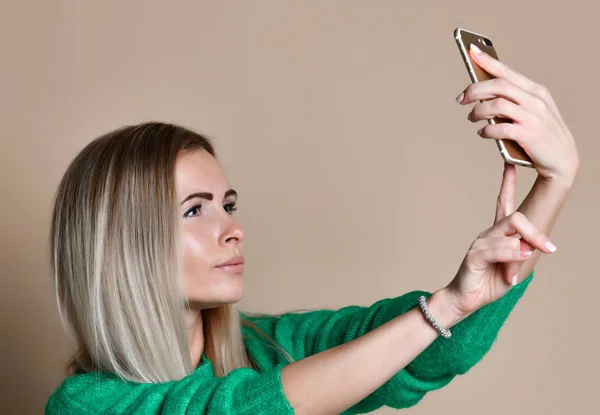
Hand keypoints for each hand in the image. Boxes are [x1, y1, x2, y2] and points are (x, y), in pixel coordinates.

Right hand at [444, 163, 555, 316]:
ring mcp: (480, 243)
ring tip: (529, 260)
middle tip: (549, 249)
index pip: (502, 203)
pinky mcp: (474, 256)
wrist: (467, 299)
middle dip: (535, 233)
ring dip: (523, 247)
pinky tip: (513, 266)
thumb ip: (520, 254)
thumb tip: (528, 245)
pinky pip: (496, 250)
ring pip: (508, 233)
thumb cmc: (490, 282)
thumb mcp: (513, 268)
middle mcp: (488, 234)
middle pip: (515, 218)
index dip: (507, 184)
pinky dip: (510, 256)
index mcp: (497, 234)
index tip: (510, 166)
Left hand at [457, 43, 579, 185]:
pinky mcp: (529, 134)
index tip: (471, 51)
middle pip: (498, 85)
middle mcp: (536, 100)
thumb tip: (483, 96)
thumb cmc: (542, 134)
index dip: (488, 61)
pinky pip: (500, 127)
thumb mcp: (533, 111)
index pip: (508, 72)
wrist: (563, 160)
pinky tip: (483, 133)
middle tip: (461, 99)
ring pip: (496, 105)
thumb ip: (513, 101)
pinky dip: (486, 130)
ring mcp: (533, 117)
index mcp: (536, 91)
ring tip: (471, 118)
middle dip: (474, 90)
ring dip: (478, 111)